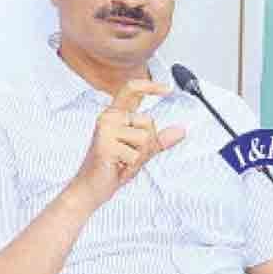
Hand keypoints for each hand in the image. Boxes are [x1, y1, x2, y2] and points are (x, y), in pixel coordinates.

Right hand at [69, 79, 185, 208]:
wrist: (92, 188)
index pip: (131, 90)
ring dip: (140, 157)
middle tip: (129, 156)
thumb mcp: (141, 151)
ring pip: (145, 139)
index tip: (169, 88)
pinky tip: (118, 168)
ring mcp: (105, 129)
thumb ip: (159, 139)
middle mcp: (109, 117)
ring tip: (123, 162)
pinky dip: (132, 167)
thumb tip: (181, 130)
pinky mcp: (105, 145)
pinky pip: (136, 155)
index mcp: (116, 114)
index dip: (150, 85)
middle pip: (149, 122)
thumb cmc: (114, 167)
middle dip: (148, 145)